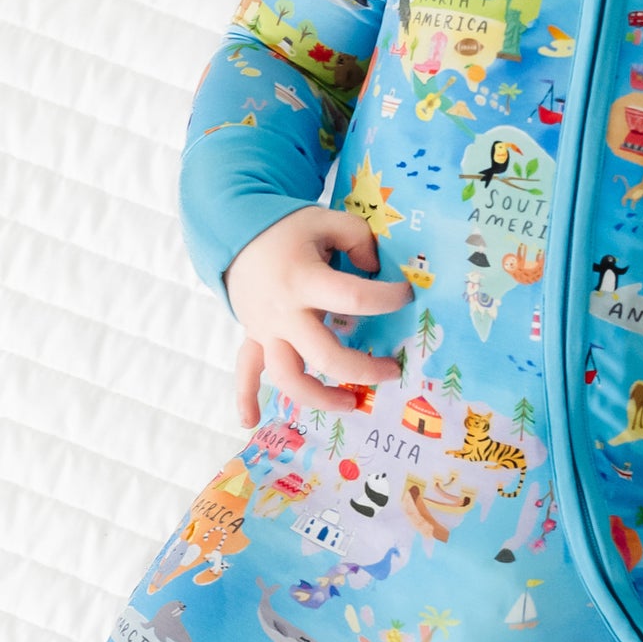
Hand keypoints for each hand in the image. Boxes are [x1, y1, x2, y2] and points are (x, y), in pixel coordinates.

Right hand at [226, 206, 414, 425]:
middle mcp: (284, 312)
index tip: (406, 295)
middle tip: (392, 369)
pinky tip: (251, 421)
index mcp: (304, 280)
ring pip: (287, 376)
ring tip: (351, 404)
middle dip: (362, 369)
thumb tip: (375, 269)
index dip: (387, 299)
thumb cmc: (288, 229)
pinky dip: (245, 397)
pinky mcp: (254, 337)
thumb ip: (358, 239)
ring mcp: (266, 329)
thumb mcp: (326, 220)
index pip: (353, 298)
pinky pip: (245, 371)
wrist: (236, 232)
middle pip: (323, 355)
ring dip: (318, 397)